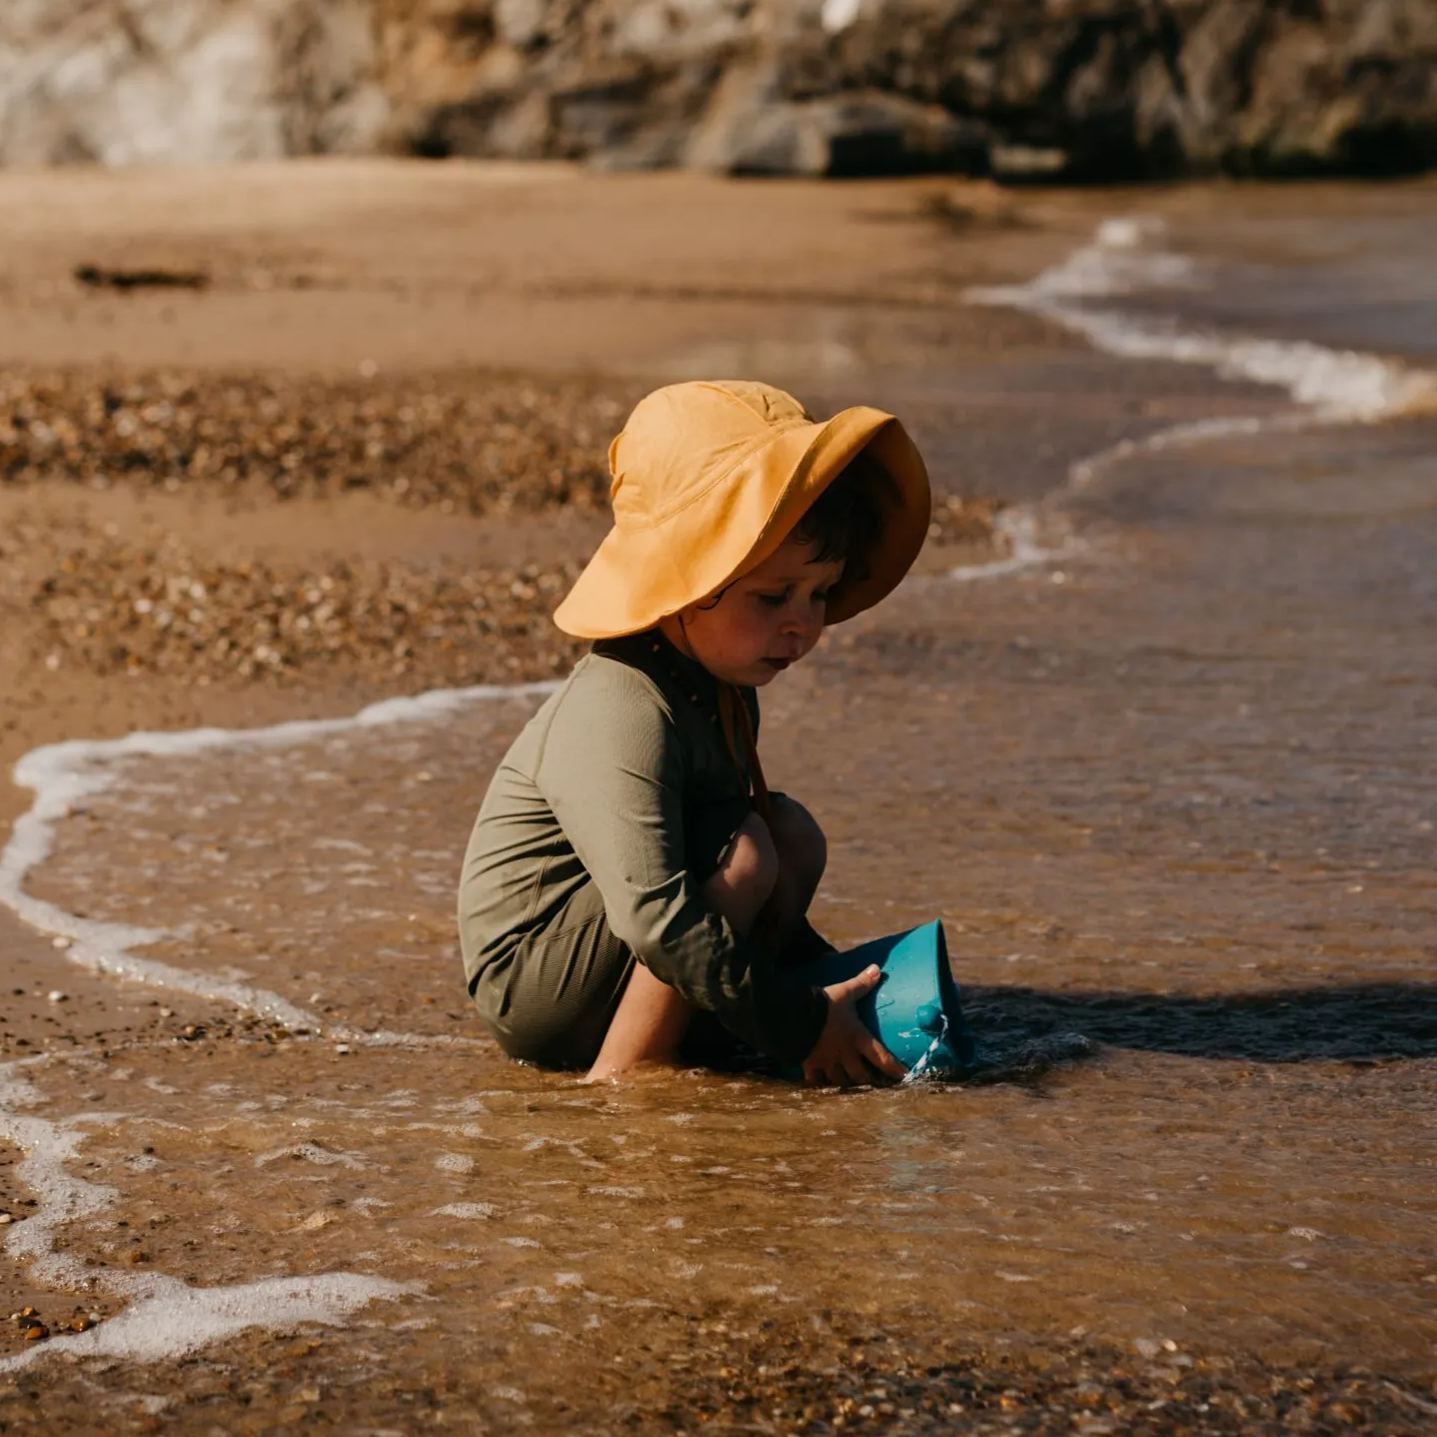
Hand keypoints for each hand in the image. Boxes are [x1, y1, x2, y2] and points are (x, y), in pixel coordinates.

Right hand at [801, 964, 906, 1087]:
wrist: (793, 1015)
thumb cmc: (823, 1004)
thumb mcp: (845, 992)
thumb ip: (861, 983)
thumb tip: (877, 968)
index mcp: (857, 1037)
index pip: (881, 1057)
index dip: (893, 1068)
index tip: (904, 1075)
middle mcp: (845, 1054)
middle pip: (861, 1075)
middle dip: (868, 1080)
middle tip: (875, 1083)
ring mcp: (827, 1061)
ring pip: (840, 1080)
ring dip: (847, 1084)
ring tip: (850, 1087)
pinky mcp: (809, 1064)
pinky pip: (816, 1081)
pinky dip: (819, 1084)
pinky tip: (820, 1085)